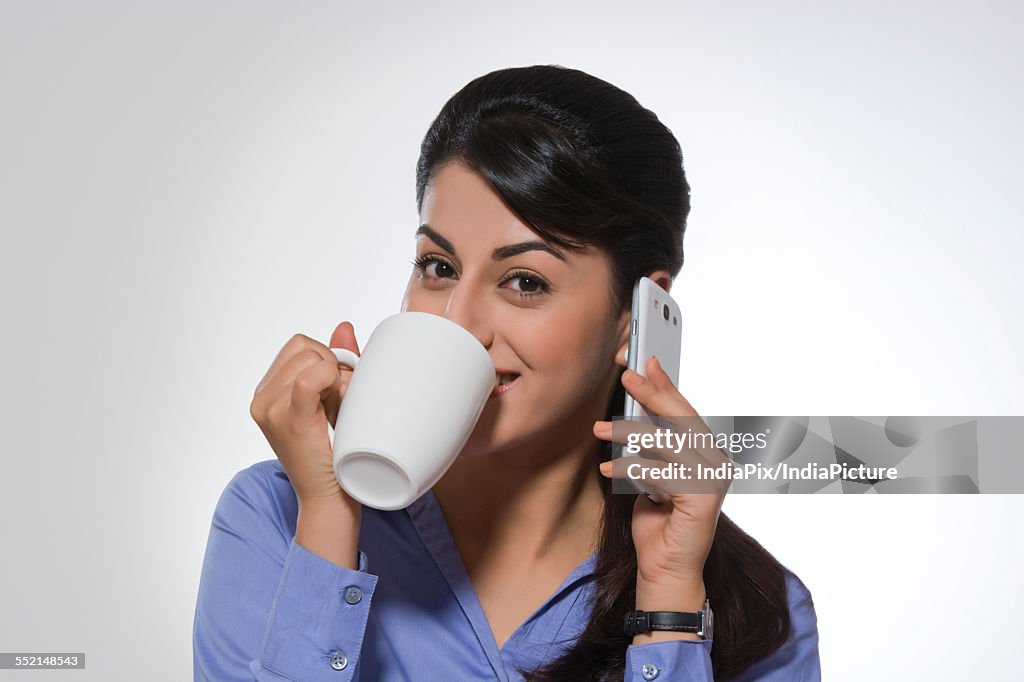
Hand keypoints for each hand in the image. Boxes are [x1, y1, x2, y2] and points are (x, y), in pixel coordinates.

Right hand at [249, 321, 361, 512]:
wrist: (331, 498)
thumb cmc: (336, 450)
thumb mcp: (335, 398)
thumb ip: (336, 361)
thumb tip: (344, 325)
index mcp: (267, 390)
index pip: (300, 345)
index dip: (327, 359)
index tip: (336, 391)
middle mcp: (261, 398)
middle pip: (305, 347)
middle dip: (332, 367)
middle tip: (338, 403)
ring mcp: (269, 409)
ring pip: (312, 358)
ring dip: (337, 378)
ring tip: (337, 411)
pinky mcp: (287, 419)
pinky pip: (309, 379)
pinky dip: (331, 381)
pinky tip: (337, 406)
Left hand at [593, 356, 730, 605]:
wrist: (663, 568)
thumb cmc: (657, 521)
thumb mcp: (648, 472)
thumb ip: (650, 444)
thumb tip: (633, 407)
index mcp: (704, 453)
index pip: (684, 411)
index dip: (665, 384)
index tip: (645, 360)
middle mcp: (714, 463)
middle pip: (682, 419)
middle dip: (652, 393)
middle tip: (625, 375)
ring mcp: (712, 481)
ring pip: (669, 443)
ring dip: (630, 434)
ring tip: (599, 431)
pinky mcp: (702, 500)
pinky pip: (663, 472)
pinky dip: (634, 470)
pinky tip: (610, 472)